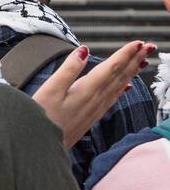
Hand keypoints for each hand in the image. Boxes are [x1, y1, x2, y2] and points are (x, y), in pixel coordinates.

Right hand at [32, 41, 154, 147]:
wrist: (40, 147)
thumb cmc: (40, 118)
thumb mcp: (49, 90)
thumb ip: (68, 69)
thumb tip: (83, 50)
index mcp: (86, 90)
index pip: (111, 68)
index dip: (124, 54)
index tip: (138, 42)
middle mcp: (95, 100)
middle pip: (119, 76)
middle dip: (134, 60)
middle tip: (149, 47)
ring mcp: (95, 109)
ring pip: (119, 87)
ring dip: (131, 72)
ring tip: (142, 61)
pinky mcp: (91, 117)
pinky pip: (112, 99)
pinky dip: (121, 89)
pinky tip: (126, 87)